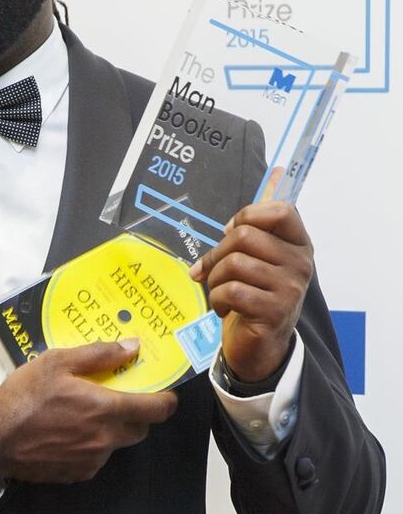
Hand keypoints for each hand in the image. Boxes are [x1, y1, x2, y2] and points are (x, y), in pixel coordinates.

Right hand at [0, 340, 177, 483]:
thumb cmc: (25, 396)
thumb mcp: (57, 362)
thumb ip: (98, 354)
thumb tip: (132, 347)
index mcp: (105, 409)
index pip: (155, 410)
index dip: (167, 400)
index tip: (166, 392)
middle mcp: (105, 438)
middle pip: (140, 428)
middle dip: (137, 412)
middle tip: (119, 395)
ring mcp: (93, 459)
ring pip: (118, 442)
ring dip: (113, 427)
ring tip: (87, 411)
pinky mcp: (78, 473)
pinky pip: (98, 456)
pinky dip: (93, 443)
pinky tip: (71, 430)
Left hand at [189, 169, 312, 381]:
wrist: (259, 344)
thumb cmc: (255, 292)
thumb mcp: (260, 253)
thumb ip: (264, 218)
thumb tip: (279, 170)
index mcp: (298, 243)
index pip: (280, 210)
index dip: (247, 216)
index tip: (231, 233)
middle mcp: (300, 263)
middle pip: (244, 236)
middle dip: (217, 253)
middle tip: (213, 270)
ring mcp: (290, 289)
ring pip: (234, 264)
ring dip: (214, 279)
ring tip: (220, 291)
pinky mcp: (274, 312)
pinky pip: (231, 290)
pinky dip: (217, 299)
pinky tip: (224, 307)